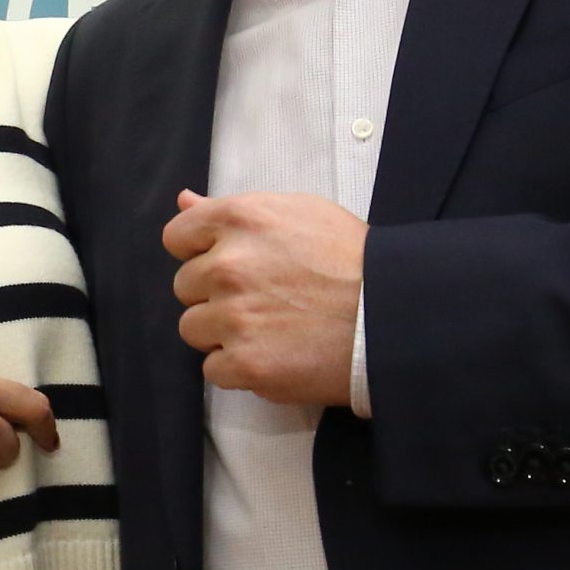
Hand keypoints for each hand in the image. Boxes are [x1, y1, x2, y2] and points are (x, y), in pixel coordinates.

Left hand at [164, 190, 366, 404]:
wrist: (392, 317)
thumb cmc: (353, 261)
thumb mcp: (300, 213)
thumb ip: (235, 211)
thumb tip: (184, 199)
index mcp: (241, 219)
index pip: (177, 237)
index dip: (200, 252)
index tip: (227, 264)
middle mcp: (229, 265)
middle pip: (185, 286)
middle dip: (215, 294)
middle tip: (263, 300)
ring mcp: (234, 317)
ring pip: (193, 328)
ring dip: (223, 333)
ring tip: (270, 329)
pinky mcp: (245, 363)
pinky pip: (213, 369)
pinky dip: (239, 369)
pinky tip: (275, 355)